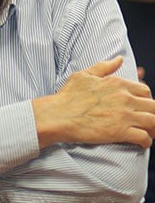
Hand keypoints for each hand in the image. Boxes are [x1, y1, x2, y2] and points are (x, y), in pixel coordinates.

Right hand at [33, 56, 154, 149]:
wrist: (57, 116)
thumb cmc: (67, 97)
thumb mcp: (83, 75)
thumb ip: (104, 67)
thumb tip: (119, 59)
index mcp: (117, 84)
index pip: (145, 90)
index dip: (146, 99)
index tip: (141, 106)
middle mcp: (124, 98)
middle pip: (154, 106)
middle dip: (153, 114)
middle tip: (148, 121)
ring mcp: (123, 115)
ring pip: (153, 122)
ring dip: (153, 129)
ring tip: (149, 133)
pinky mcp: (120, 132)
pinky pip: (144, 137)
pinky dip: (146, 142)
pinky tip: (141, 143)